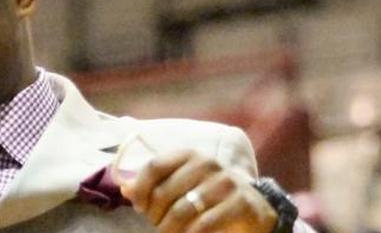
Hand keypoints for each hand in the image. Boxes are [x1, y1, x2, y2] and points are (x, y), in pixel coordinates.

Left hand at [122, 149, 276, 232]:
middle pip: (165, 192)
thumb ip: (154, 184)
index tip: (140, 208)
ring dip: (169, 228)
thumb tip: (125, 190)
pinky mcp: (240, 202)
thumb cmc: (208, 195)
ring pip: (182, 210)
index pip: (154, 166)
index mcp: (189, 155)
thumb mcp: (181, 184)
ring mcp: (225, 182)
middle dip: (155, 215)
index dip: (141, 189)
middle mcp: (207, 163)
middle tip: (156, 226)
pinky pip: (205, 223)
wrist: (255, 207)